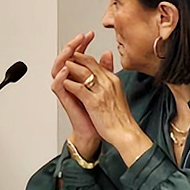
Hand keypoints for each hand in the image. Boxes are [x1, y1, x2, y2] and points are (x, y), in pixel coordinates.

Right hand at [49, 32, 100, 154]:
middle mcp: (70, 81)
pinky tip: (67, 68)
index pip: (77, 55)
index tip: (90, 34)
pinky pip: (57, 86)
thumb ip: (104, 69)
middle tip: (80, 37)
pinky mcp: (64, 99)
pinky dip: (60, 76)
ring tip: (72, 48)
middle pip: (66, 58)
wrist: (96, 130)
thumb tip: (107, 53)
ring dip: (63, 57)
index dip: (82, 44)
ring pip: (57, 69)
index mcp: (79, 76)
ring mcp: (66, 90)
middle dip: (72, 46)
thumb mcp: (104, 84)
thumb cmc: (97, 111)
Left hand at [63, 42, 143, 159]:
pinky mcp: (94, 102)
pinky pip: (80, 89)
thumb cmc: (120, 117)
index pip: (96, 63)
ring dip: (72, 68)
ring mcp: (102, 92)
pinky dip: (71, 84)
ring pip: (84, 73)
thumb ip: (109, 82)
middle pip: (90, 64)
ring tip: (64, 66)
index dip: (83, 58)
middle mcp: (108, 83)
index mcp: (113, 80)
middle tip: (66, 57)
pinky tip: (65, 83)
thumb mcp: (116, 94)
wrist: (125, 132)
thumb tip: (104, 75)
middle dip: (76, 58)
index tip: (74, 57)